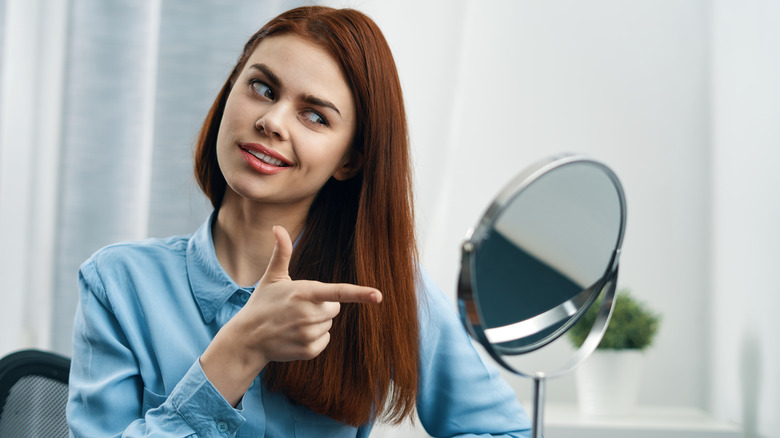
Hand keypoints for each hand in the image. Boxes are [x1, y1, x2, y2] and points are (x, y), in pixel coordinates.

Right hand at [246, 225, 381, 362]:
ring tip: (294, 322)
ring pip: (329, 324)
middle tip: (298, 307)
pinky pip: (325, 341)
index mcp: (304, 292)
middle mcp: (309, 314)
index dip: (360, 293)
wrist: (247, 338)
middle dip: (322, 306)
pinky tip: (296, 335)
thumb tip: (277, 227)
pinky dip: (314, 339)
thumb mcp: (272, 277)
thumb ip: (281, 252)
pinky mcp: (308, 350)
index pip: (338, 292)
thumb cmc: (262, 303)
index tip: (378, 295)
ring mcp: (309, 334)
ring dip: (317, 323)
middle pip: (335, 308)